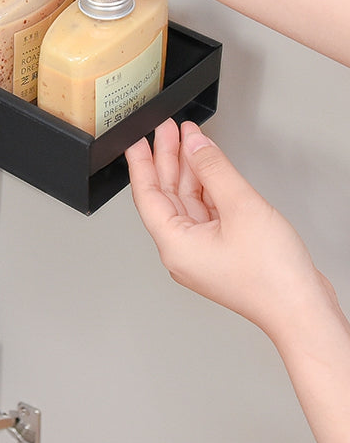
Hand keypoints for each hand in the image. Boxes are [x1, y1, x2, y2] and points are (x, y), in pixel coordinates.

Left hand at [124, 119, 333, 339]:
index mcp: (174, 245)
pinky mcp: (222, 251)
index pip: (146, 194)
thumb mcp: (240, 207)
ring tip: (190, 139)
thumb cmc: (273, 278)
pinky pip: (206, 211)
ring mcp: (202, 251)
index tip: (138, 140)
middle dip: (168, 159)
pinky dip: (207, 187)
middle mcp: (183, 250)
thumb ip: (213, 169)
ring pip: (187, 201)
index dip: (141, 163)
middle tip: (169, 130)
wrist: (304, 312)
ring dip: (190, 170)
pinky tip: (210, 167)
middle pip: (166, 195)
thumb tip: (194, 144)